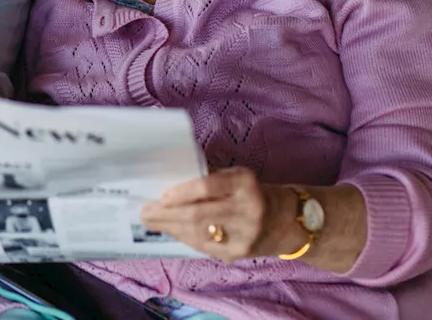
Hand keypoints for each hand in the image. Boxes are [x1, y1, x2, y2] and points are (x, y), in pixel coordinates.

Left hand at [139, 167, 296, 262]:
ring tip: (152, 221)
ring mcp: (244, 235)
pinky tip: (172, 231)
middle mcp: (248, 209)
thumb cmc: (253, 193)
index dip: (182, 192)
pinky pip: (203, 246)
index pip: (208, 186)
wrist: (287, 222)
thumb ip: (210, 182)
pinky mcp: (239, 253)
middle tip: (145, 212)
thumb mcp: (237, 178)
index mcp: (245, 183)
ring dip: (170, 228)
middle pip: (198, 214)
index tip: (162, 195)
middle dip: (167, 215)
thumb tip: (169, 189)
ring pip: (198, 233)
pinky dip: (184, 238)